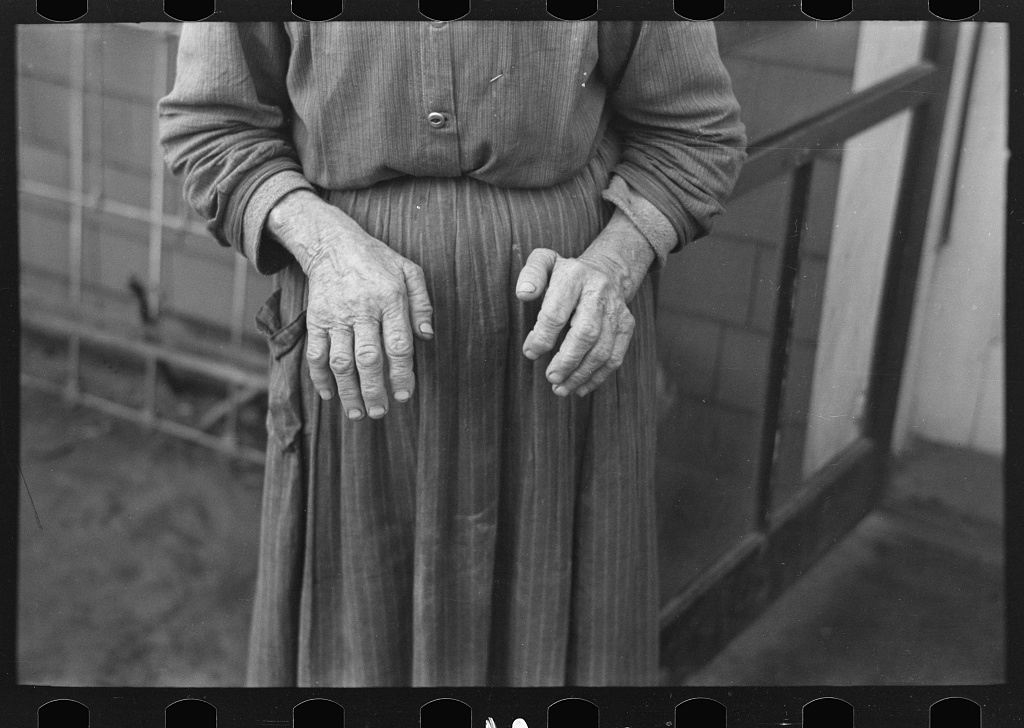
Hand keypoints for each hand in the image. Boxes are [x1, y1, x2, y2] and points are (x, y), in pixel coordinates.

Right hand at [268, 191, 433, 419]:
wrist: (333, 243)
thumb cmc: (378, 260)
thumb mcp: (409, 271)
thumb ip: (422, 302)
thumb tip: (428, 335)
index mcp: (390, 299)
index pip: (398, 345)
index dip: (401, 374)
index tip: (404, 396)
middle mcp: (362, 310)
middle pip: (367, 358)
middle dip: (373, 390)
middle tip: (380, 412)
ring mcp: (336, 316)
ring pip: (340, 361)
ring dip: (347, 391)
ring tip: (357, 414)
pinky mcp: (316, 319)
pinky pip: (315, 353)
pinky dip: (320, 378)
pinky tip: (330, 395)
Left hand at [517, 249, 634, 397]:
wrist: (607, 269)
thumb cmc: (565, 272)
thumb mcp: (544, 262)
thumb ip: (531, 275)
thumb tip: (524, 294)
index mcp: (575, 276)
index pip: (556, 313)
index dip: (542, 337)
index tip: (530, 353)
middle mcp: (599, 292)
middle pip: (586, 333)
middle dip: (566, 361)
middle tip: (550, 377)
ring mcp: (616, 310)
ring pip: (602, 350)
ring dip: (581, 374)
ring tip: (561, 388)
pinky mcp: (627, 325)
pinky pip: (615, 356)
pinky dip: (598, 377)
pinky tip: (580, 387)